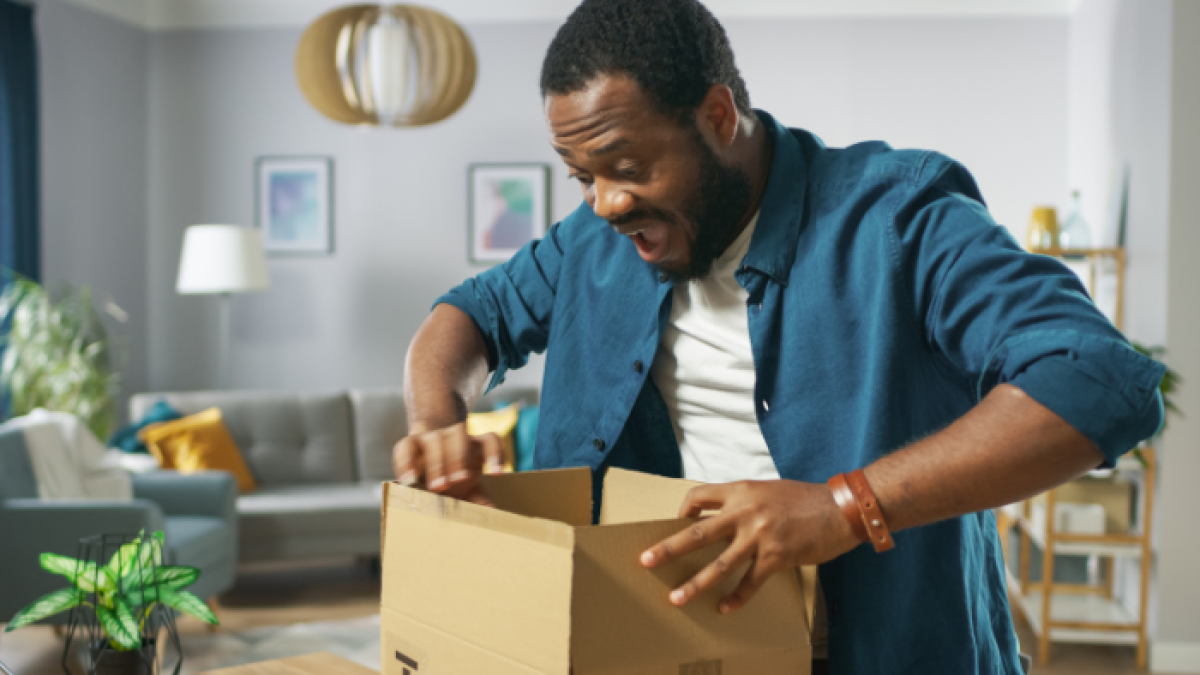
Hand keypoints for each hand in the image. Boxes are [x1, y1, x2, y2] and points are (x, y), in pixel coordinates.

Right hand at [392, 422, 502, 505]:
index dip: (495, 453)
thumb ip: (481, 502)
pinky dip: (406, 461)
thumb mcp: (469, 490)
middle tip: (458, 482)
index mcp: (474, 447)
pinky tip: (408, 479)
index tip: (496, 474)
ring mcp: (431, 437)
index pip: (489, 439)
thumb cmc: (453, 478)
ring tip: (437, 487)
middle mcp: (454, 437)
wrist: (426, 461)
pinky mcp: (410, 443)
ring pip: (435, 438)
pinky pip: (406, 445)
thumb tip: (496, 520)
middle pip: (459, 434)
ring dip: (437, 462)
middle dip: (458, 458)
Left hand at [640, 479, 859, 613]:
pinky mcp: (776, 557)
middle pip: (698, 532)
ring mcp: (760, 536)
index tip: (677, 522)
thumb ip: (745, 501)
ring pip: (719, 564)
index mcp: (742, 490)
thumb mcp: (768, 490)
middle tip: (645, 560)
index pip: (699, 496)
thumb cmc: (805, 499)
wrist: (840, 509)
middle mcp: (746, 511)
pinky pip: (749, 582)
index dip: (683, 510)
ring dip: (695, 584)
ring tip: (677, 598)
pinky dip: (736, 598)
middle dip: (669, 548)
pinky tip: (725, 608)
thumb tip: (723, 518)